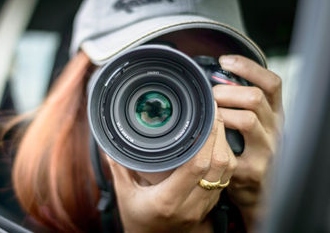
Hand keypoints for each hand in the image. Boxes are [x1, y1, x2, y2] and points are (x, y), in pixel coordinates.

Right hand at [106, 107, 236, 232]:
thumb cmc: (137, 221)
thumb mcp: (124, 195)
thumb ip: (119, 168)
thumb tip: (109, 144)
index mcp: (167, 200)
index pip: (196, 165)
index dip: (205, 138)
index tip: (205, 117)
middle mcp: (190, 205)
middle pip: (218, 165)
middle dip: (219, 135)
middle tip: (213, 113)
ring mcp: (203, 208)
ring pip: (226, 172)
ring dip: (225, 146)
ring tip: (216, 125)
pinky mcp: (209, 207)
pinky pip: (225, 179)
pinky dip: (224, 159)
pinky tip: (216, 145)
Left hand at [213, 55, 283, 228]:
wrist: (258, 191)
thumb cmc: (249, 151)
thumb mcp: (253, 125)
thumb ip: (241, 104)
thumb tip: (214, 80)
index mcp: (274, 114)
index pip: (271, 83)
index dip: (248, 67)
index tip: (225, 61)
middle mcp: (275, 129)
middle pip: (255, 97)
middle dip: (226, 91)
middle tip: (209, 95)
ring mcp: (267, 150)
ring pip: (247, 119)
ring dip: (221, 112)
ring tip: (207, 115)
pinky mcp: (253, 169)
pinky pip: (230, 148)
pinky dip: (215, 138)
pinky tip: (204, 137)